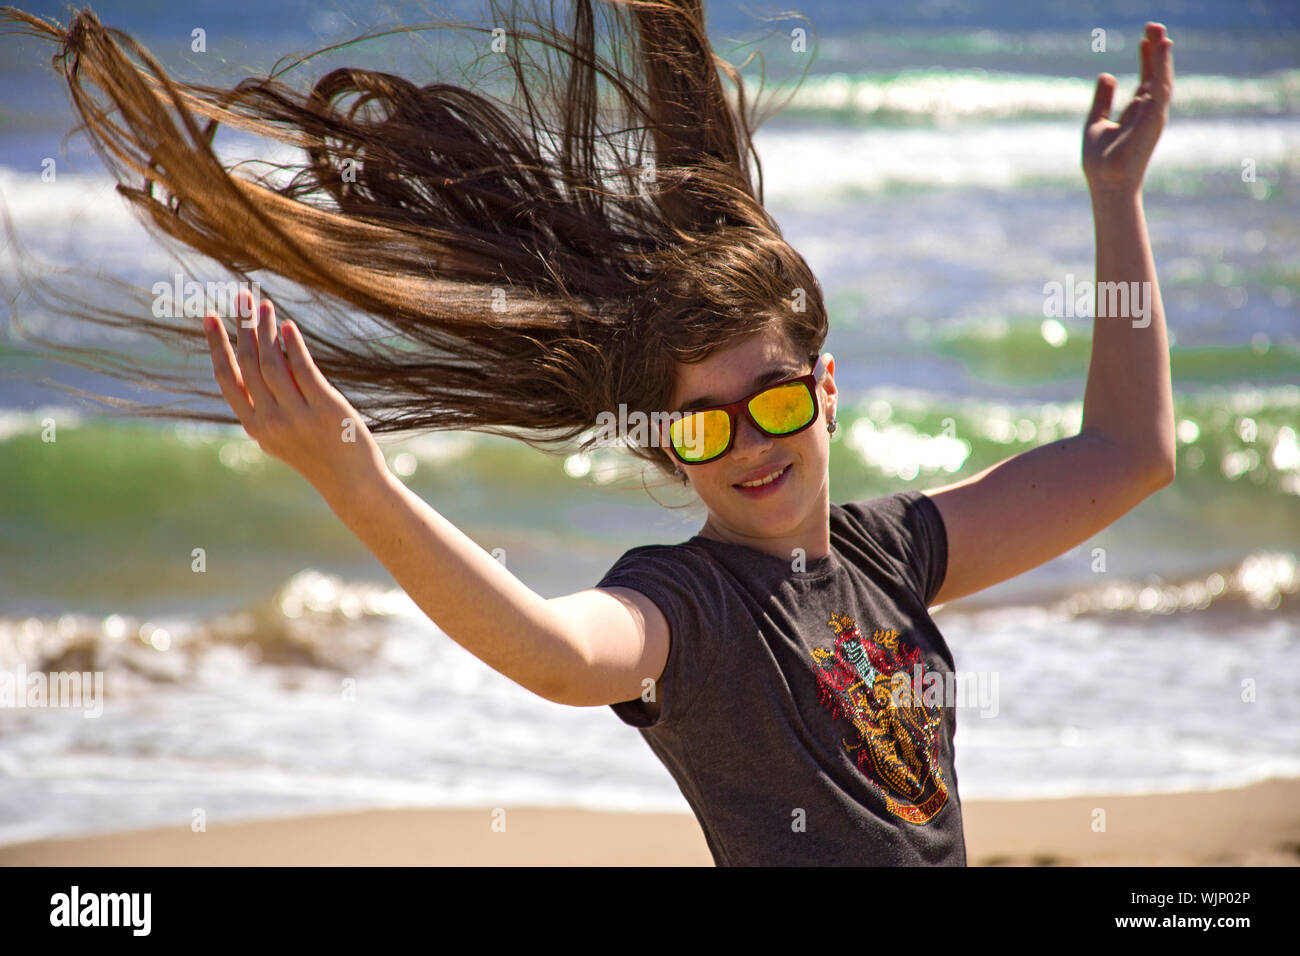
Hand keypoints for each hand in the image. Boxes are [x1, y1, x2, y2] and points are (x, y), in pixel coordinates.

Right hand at [203, 289, 387, 493]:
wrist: (352, 484)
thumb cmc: (317, 455)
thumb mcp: (282, 435)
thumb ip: (268, 404)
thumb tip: (263, 358)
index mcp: (254, 427)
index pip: (227, 380)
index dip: (217, 347)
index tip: (211, 318)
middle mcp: (270, 422)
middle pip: (249, 364)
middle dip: (242, 327)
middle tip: (241, 297)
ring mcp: (297, 416)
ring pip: (273, 364)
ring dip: (266, 330)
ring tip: (264, 305)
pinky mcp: (325, 409)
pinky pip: (304, 371)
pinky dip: (295, 346)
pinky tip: (288, 326)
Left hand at [1083, 22, 1173, 196]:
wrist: (1106, 185)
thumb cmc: (1100, 163)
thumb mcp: (1096, 122)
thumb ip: (1102, 100)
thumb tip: (1105, 74)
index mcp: (1136, 113)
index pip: (1145, 80)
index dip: (1145, 59)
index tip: (1143, 39)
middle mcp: (1148, 112)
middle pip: (1156, 75)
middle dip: (1156, 51)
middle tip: (1154, 26)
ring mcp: (1154, 115)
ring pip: (1162, 78)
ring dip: (1161, 55)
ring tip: (1159, 32)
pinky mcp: (1155, 118)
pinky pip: (1161, 87)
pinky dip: (1162, 66)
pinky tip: (1160, 48)